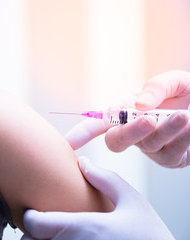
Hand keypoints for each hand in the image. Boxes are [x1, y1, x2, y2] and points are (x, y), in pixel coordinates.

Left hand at [21, 157, 173, 239]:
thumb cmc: (150, 235)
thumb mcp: (132, 201)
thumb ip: (105, 179)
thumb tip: (83, 162)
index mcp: (84, 228)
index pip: (34, 224)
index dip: (30, 216)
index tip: (34, 210)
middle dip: (32, 232)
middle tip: (42, 223)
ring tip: (53, 233)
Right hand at [66, 70, 189, 167]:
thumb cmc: (187, 93)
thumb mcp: (174, 81)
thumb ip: (156, 86)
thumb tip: (139, 105)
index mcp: (126, 110)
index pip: (98, 123)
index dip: (81, 133)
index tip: (66, 143)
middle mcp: (133, 131)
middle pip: (116, 141)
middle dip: (129, 132)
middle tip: (148, 120)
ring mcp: (150, 147)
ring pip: (148, 145)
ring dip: (166, 130)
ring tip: (184, 116)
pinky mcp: (170, 159)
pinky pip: (171, 153)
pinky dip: (182, 139)